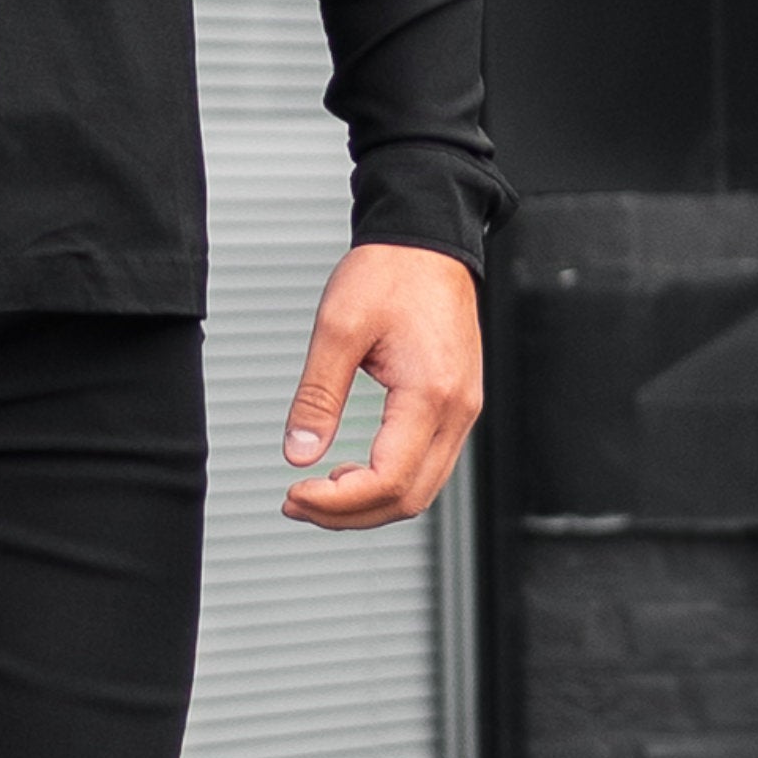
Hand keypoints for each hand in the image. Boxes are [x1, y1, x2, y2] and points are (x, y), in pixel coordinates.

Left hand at [279, 243, 481, 529]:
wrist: (427, 243)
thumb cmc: (390, 272)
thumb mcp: (337, 328)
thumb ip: (317, 397)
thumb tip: (299, 454)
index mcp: (431, 393)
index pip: (388, 480)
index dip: (338, 502)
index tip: (294, 494)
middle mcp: (457, 410)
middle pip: (408, 499)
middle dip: (348, 514)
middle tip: (296, 503)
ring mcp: (462, 410)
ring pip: (421, 490)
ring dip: (367, 503)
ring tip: (315, 493)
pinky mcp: (456, 405)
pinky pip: (426, 465)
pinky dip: (387, 481)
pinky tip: (349, 471)